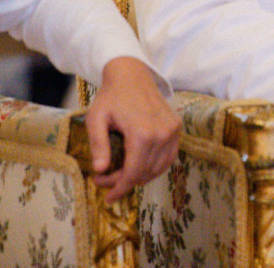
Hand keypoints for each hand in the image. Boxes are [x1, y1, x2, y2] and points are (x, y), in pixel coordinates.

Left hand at [85, 57, 180, 202]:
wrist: (132, 74)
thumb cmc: (111, 96)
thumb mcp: (96, 119)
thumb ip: (99, 145)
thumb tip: (100, 170)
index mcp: (142, 133)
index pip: (133, 172)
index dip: (120, 188)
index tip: (108, 198)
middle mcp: (162, 133)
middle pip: (145, 172)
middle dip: (124, 182)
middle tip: (105, 180)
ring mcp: (173, 130)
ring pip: (159, 168)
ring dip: (140, 176)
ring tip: (120, 175)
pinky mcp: (177, 127)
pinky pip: (169, 157)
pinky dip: (155, 167)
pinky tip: (140, 167)